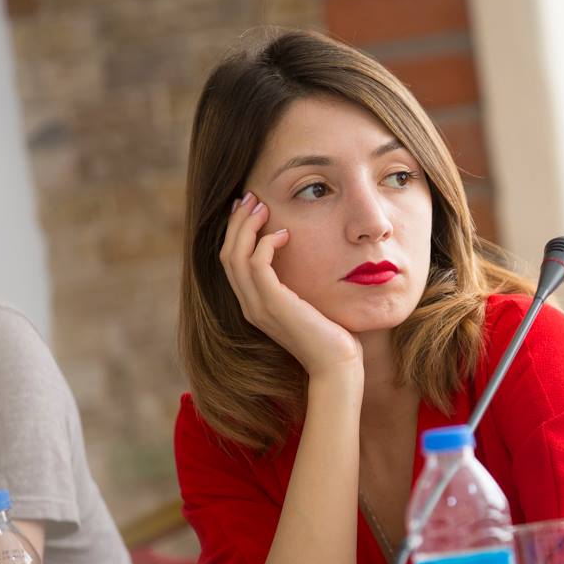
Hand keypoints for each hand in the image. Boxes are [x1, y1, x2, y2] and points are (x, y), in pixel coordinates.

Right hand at [220, 193, 362, 379]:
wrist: (337, 365)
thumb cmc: (331, 335)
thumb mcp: (309, 303)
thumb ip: (298, 284)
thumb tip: (303, 257)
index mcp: (255, 304)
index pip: (231, 261)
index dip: (236, 232)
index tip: (250, 208)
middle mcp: (250, 305)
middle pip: (226, 254)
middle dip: (237, 222)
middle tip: (251, 197)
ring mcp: (258, 306)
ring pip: (235, 256)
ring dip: (246, 226)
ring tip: (261, 205)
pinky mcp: (273, 305)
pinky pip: (257, 264)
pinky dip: (265, 243)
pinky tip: (284, 233)